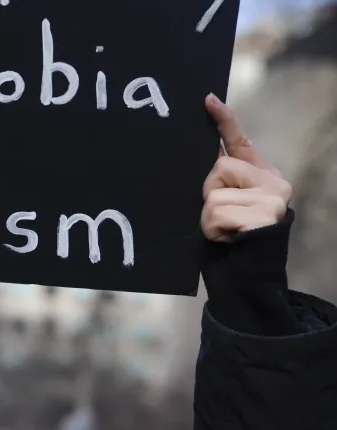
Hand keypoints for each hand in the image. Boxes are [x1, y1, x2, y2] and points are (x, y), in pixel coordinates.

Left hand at [201, 94, 291, 241]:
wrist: (247, 277)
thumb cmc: (229, 240)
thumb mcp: (224, 205)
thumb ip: (222, 181)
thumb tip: (208, 159)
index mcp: (262, 175)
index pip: (240, 141)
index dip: (222, 120)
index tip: (207, 99)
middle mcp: (274, 182)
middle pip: (219, 168)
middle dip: (208, 195)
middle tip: (220, 219)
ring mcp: (274, 198)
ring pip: (214, 195)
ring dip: (208, 219)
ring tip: (224, 232)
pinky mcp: (267, 215)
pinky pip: (218, 213)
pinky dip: (214, 230)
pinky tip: (228, 239)